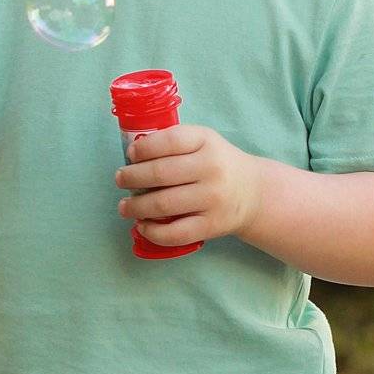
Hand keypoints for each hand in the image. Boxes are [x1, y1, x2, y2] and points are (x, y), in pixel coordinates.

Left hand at [114, 125, 251, 245]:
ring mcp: (212, 199)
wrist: (253, 193)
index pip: (169, 141)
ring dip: (135, 206)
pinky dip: (152, 231)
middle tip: (120, 179)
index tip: (130, 155)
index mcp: (206, 141)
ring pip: (163, 204)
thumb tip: (132, 154)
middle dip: (131, 177)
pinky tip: (142, 225)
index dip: (143, 148)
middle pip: (160, 173)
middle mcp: (211, 169)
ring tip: (124, 206)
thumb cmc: (217, 163)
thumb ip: (173, 142)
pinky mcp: (211, 226)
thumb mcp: (203, 141)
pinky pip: (175, 233)